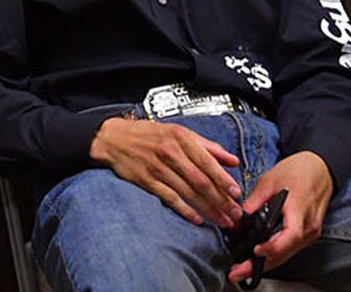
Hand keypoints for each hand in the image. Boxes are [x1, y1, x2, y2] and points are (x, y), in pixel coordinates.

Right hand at [89, 116, 242, 227]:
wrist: (114, 137)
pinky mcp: (147, 181)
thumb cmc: (147, 134)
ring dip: (208, 209)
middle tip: (234, 213)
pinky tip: (197, 219)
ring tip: (222, 220)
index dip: (223, 179)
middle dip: (220, 200)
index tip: (236, 193)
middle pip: (200, 181)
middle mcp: (170, 153)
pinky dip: (185, 210)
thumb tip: (231, 159)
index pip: (207, 162)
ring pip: (188, 192)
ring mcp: (158, 168)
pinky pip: (170, 198)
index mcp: (181, 138)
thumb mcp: (178, 131)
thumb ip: (207, 145)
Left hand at [226, 150, 332, 285]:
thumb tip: (238, 218)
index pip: (290, 235)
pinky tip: (258, 259)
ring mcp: (311, 232)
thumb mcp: (270, 180)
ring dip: (266, 264)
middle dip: (260, 265)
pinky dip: (274, 255)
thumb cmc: (298, 171)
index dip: (273, 246)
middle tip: (237, 272)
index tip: (256, 250)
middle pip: (285, 252)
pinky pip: (290, 249)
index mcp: (299, 209)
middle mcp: (309, 226)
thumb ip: (254, 200)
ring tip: (242, 270)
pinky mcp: (308, 234)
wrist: (320, 169)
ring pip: (287, 254)